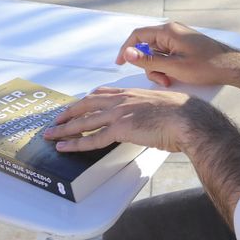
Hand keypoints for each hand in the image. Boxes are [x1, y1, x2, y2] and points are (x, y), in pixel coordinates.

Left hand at [44, 86, 198, 152]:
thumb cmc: (182, 114)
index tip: (76, 105)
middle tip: (55, 121)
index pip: (100, 93)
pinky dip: (76, 143)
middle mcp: (122, 99)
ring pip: (84, 121)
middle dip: (69, 113)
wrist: (188, 119)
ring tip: (51, 135)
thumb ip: (148, 109)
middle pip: (86, 104)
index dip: (85, 101)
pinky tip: (65, 147)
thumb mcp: (160, 105)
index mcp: (131, 92)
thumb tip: (148, 119)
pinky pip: (93, 138)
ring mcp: (120, 113)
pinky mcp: (121, 128)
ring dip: (65, 129)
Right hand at [116, 21, 239, 88]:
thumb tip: (127, 53)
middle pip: (147, 46)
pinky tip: (176, 76)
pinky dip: (168, 66)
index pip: (138, 35)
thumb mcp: (174, 67)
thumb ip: (148, 61)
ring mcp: (179, 38)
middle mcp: (172, 31)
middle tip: (160, 80)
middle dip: (149, 65)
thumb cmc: (207, 66)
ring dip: (159, 68)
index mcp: (168, 31)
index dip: (126, 49)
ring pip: (157, 53)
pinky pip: (168, 55)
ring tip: (170, 80)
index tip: (120, 63)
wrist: (233, 67)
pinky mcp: (185, 46)